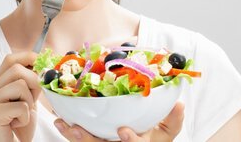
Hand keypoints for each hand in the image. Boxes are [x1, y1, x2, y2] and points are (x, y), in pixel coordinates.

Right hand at [0, 52, 41, 141]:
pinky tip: (18, 124)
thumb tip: (47, 64)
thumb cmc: (20, 126)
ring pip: (20, 85)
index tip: (43, 67)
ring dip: (30, 101)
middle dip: (34, 82)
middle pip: (17, 69)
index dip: (29, 58)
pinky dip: (26, 117)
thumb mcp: (28, 99)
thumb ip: (31, 82)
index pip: (11, 59)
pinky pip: (21, 106)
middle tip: (33, 100)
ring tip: (23, 115)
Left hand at [54, 101, 184, 140]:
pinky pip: (81, 141)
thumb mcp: (167, 133)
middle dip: (88, 141)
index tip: (122, 130)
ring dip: (74, 136)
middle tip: (77, 129)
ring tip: (63, 123)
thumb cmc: (154, 139)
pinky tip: (61, 120)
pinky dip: (70, 131)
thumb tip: (179, 103)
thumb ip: (173, 120)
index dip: (130, 141)